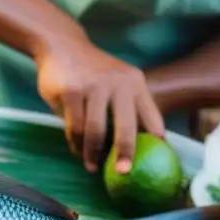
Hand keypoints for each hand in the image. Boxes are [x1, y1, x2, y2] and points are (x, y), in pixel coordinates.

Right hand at [36, 39, 165, 173]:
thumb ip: (125, 108)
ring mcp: (93, 86)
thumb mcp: (117, 82)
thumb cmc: (92, 73)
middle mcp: (118, 83)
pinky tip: (77, 150)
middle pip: (125, 127)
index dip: (155, 142)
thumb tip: (134, 148)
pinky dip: (75, 143)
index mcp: (135, 84)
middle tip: (124, 173)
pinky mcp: (70, 91)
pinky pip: (74, 126)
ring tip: (91, 167)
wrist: (62, 45)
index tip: (156, 163)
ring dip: (91, 153)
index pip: (151, 117)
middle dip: (125, 154)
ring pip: (94, 131)